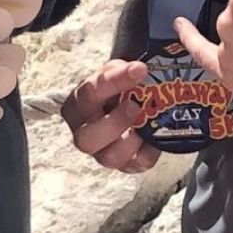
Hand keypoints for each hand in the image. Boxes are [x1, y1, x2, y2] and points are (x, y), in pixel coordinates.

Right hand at [63, 57, 158, 172]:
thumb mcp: (115, 72)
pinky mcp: (126, 165)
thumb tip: (143, 68)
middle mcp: (84, 134)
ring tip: (146, 123)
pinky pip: (137, 164)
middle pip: (86, 139)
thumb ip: (123, 69)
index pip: (88, 93)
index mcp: (77, 106)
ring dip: (130, 140)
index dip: (114, 81)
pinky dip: (149, 151)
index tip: (140, 69)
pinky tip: (155, 136)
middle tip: (135, 105)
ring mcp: (104, 153)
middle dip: (113, 123)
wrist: (128, 105)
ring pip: (109, 157)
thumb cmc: (116, 89)